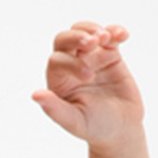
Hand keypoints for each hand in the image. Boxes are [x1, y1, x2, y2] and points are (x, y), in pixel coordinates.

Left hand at [31, 23, 143, 150]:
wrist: (121, 128)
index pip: (56, 60)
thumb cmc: (94, 127)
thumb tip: (34, 95)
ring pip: (85, 31)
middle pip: (65, 39)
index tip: (88, 76)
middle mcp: (70, 66)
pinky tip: (123, 36)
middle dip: (77, 36)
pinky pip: (109, 35)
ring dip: (94, 29)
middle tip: (92, 42)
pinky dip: (115, 31)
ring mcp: (90, 58)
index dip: (70, 62)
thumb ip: (55, 109)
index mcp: (58, 81)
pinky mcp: (109, 54)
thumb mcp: (75, 121)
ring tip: (106, 38)